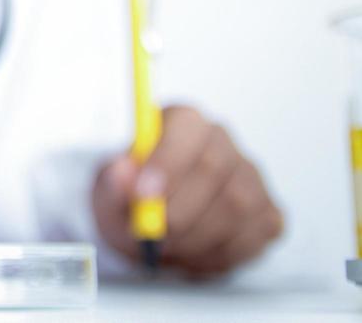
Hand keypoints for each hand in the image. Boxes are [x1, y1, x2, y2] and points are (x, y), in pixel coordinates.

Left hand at [92, 105, 283, 276]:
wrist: (148, 222)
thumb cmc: (131, 196)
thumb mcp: (110, 190)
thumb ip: (114, 182)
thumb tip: (122, 172)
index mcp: (183, 121)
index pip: (187, 127)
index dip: (168, 162)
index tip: (144, 194)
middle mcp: (221, 142)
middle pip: (214, 170)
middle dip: (179, 210)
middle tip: (151, 233)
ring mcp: (251, 177)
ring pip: (235, 208)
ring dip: (194, 237)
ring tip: (165, 246)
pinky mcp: (268, 215)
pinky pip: (250, 238)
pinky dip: (215, 255)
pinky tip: (190, 252)